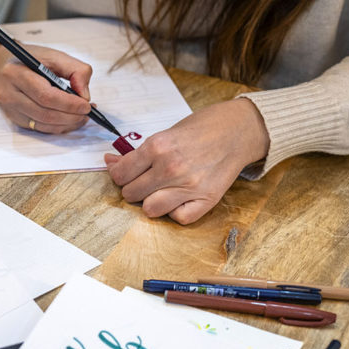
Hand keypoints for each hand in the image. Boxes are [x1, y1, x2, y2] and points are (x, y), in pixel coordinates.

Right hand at [0, 44, 92, 133]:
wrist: (4, 67)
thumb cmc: (31, 60)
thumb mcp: (54, 55)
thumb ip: (75, 69)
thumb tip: (84, 95)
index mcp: (16, 73)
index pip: (45, 95)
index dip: (68, 103)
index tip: (86, 105)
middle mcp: (9, 93)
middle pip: (44, 113)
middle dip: (70, 116)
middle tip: (87, 113)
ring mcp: (10, 109)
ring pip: (43, 124)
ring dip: (66, 123)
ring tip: (81, 116)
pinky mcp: (15, 119)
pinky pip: (40, 128)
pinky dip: (58, 127)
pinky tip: (69, 120)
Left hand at [104, 99, 270, 223]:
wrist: (238, 129)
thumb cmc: (200, 129)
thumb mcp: (165, 134)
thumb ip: (137, 154)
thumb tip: (110, 162)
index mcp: (157, 147)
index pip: (120, 175)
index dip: (120, 176)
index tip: (127, 174)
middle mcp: (170, 167)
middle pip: (131, 194)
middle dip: (134, 189)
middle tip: (147, 181)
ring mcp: (189, 185)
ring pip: (149, 210)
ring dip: (152, 202)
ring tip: (162, 191)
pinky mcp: (207, 199)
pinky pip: (178, 218)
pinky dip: (176, 212)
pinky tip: (180, 198)